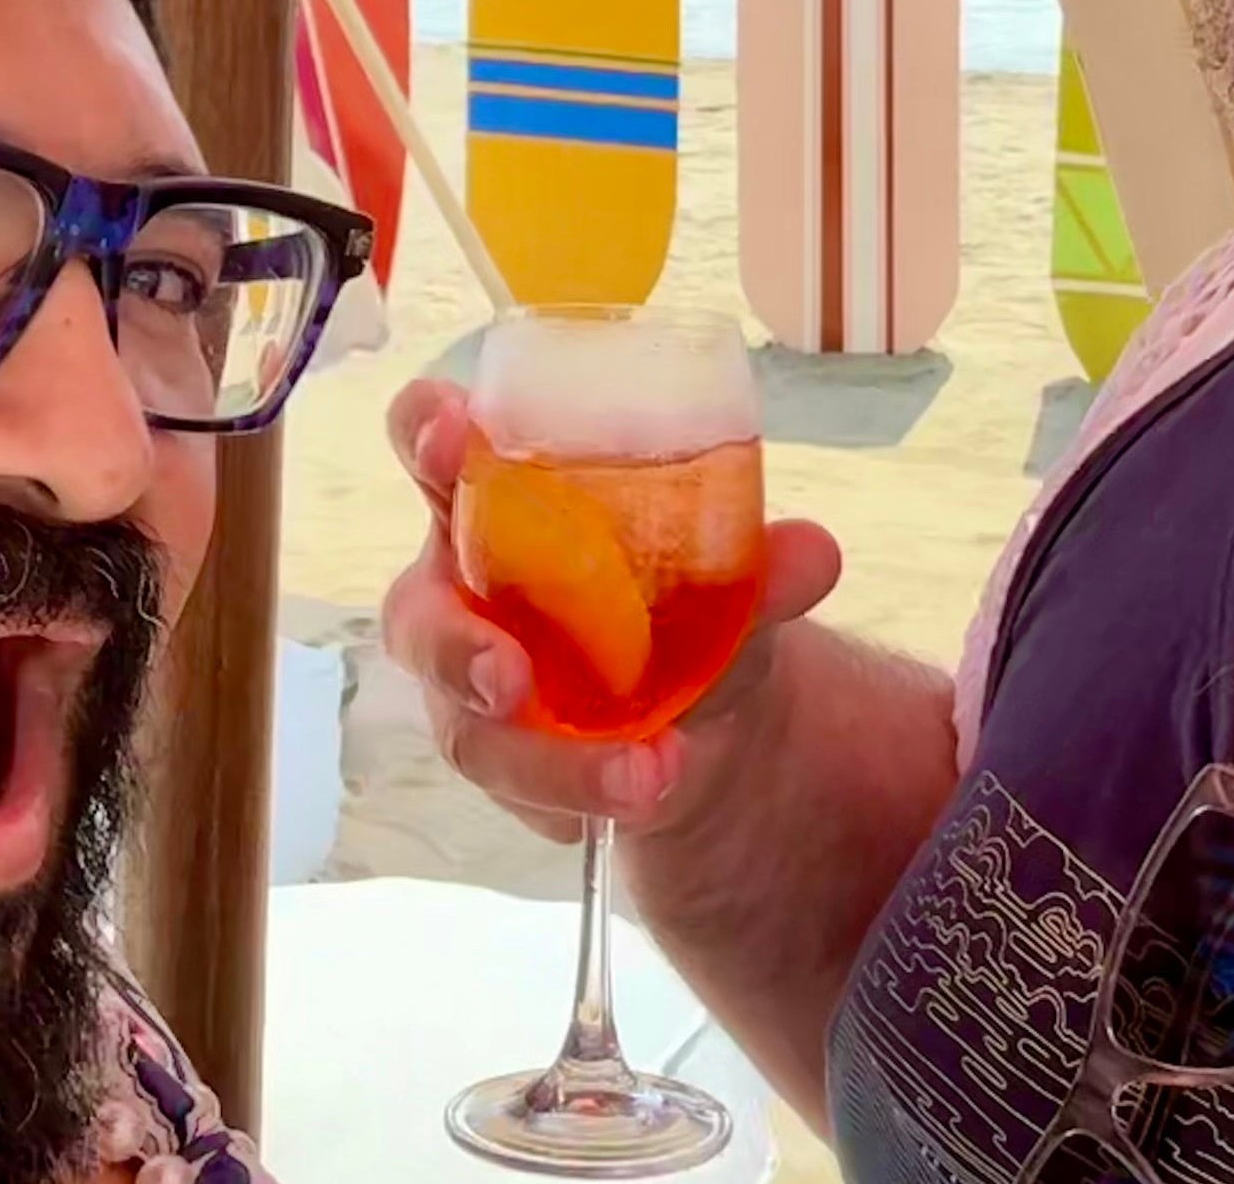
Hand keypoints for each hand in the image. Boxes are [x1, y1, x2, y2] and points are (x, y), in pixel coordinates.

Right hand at [377, 377, 843, 841]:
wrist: (702, 716)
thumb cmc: (674, 600)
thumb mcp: (724, 577)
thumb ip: (759, 566)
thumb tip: (815, 554)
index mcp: (497, 500)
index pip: (432, 446)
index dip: (426, 434)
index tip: (455, 435)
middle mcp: (461, 590)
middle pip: (419, 618)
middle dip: (458, 650)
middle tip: (512, 680)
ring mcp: (468, 686)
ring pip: (470, 731)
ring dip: (552, 762)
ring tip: (642, 778)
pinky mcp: (497, 760)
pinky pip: (516, 793)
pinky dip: (584, 798)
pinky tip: (642, 798)